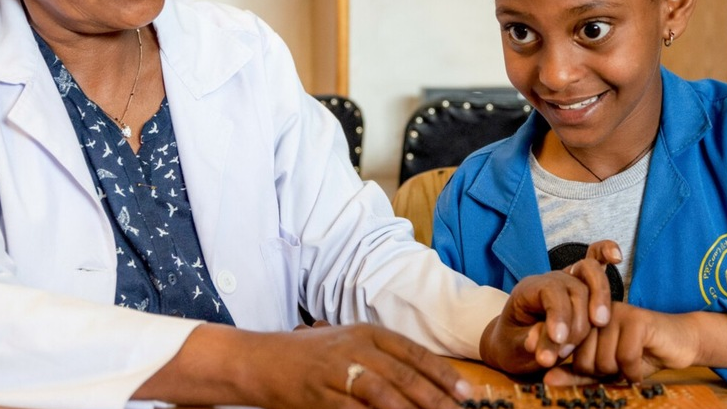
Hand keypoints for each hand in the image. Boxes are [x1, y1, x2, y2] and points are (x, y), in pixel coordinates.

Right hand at [255, 323, 470, 408]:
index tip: (465, 390)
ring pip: (383, 391)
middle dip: (435, 396)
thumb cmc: (309, 355)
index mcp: (366, 332)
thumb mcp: (349, 344)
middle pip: (403, 373)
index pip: (413, 352)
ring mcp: (337, 370)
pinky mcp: (321, 394)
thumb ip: (383, 359)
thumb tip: (422, 382)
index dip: (441, 372)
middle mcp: (354, 347)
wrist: (261, 359)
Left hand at [478, 269, 612, 375]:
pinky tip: (616, 256)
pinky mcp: (585, 285)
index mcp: (529, 290)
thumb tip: (539, 339)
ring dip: (599, 300)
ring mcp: (569, 279)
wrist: (515, 345)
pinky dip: (605, 253)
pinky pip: (596, 260)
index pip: (550, 293)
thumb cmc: (515, 345)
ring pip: (591, 273)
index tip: (558, 339)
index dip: (558, 314)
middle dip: (579, 318)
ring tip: (599, 323)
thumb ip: (529, 342)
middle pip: (574, 286)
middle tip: (570, 345)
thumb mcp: (515, 348)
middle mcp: (551, 280)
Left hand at [542, 307, 726, 385]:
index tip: (584, 375)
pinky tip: (639, 370)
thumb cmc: (639, 355)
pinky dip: (633, 372)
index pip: (563, 351)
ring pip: (603, 359)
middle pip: (582, 359)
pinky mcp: (636, 319)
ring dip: (620, 373)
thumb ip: (575, 374)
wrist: (678, 343)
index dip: (573, 368)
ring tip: (630, 366)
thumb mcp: (604, 368)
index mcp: (582, 320)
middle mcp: (594, 313)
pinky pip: (625, 356)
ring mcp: (614, 313)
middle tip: (617, 370)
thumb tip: (547, 379)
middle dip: (602, 374)